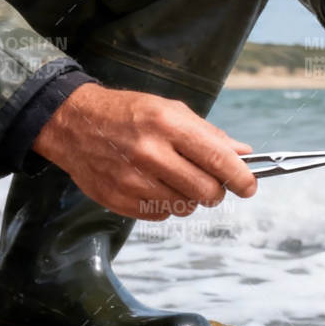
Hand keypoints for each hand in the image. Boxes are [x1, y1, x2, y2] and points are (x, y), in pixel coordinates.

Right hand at [33, 84, 256, 219]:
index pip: (217, 158)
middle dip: (215, 191)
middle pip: (205, 191)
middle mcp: (150, 152)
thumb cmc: (128, 114)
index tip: (250, 186)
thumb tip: (243, 154)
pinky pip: (160, 215)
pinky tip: (153, 185)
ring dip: (188, 198)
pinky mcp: (119, 200)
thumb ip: (208, 134)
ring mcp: (132, 179)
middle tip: (211, 184)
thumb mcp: (170, 110)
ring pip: (184, 207)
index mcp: (167, 124)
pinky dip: (164, 205)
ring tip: (175, 179)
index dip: (241, 177)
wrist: (74, 124)